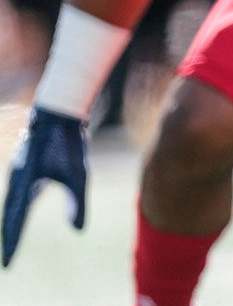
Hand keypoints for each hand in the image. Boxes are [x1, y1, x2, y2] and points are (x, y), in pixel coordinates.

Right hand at [2, 108, 88, 265]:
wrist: (59, 114)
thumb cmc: (68, 143)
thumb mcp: (78, 174)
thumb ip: (77, 202)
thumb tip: (77, 231)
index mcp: (24, 183)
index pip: (16, 221)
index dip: (13, 243)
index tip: (9, 264)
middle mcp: (16, 181)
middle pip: (10, 217)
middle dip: (9, 239)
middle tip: (8, 262)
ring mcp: (18, 175)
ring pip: (12, 206)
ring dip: (11, 226)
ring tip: (11, 245)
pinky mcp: (24, 169)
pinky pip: (17, 195)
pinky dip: (16, 211)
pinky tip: (19, 217)